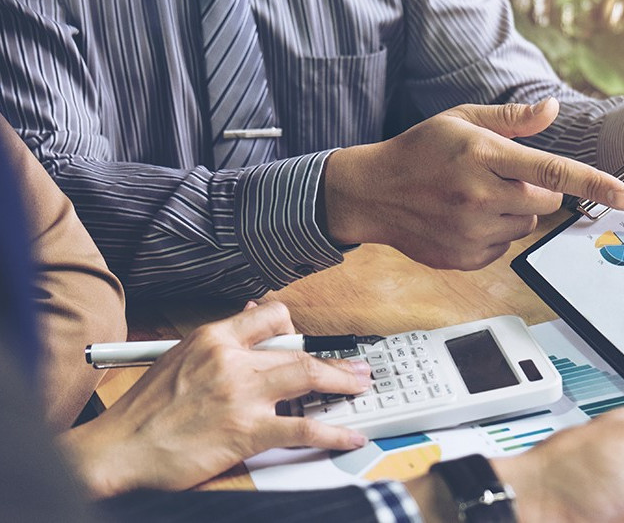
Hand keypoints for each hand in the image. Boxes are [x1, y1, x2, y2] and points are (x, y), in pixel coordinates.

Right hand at [58, 302, 371, 497]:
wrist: (119, 450)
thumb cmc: (145, 411)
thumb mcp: (177, 359)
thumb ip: (217, 343)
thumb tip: (248, 316)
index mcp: (212, 338)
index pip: (269, 316)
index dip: (297, 330)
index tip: (310, 343)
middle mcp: (230, 360)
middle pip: (298, 350)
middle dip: (334, 360)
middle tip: (357, 368)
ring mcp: (241, 395)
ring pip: (307, 376)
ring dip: (342, 382)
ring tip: (360, 387)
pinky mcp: (246, 431)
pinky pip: (304, 429)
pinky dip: (334, 431)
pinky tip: (350, 434)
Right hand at [323, 99, 623, 269]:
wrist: (372, 192)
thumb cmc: (420, 151)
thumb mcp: (461, 120)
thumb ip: (512, 120)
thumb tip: (553, 108)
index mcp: (483, 156)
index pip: (554, 172)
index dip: (596, 184)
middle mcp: (480, 196)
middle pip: (546, 201)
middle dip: (538, 189)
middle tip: (503, 177)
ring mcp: (471, 231)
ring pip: (525, 225)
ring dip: (513, 212)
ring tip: (475, 197)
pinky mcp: (465, 258)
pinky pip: (503, 247)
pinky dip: (493, 234)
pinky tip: (463, 218)